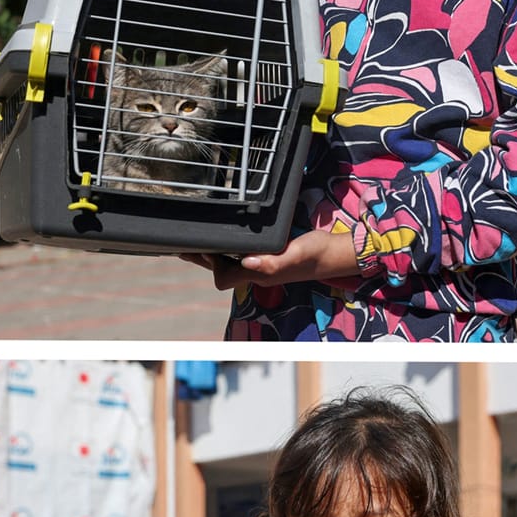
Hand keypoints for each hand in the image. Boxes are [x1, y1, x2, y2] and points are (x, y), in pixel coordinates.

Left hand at [208, 226, 363, 291]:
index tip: (202, 243)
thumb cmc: (317, 252)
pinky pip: (240, 255)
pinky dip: (227, 248)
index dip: (210, 263)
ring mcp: (262, 266)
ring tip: (193, 240)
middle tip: (180, 243)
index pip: (223, 278)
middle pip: (221, 271)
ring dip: (211, 253)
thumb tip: (247, 262)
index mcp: (260, 273)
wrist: (336, 253)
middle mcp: (257, 272)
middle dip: (201, 258)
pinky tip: (223, 239)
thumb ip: (273, 261)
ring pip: (228, 263)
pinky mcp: (268, 258)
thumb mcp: (297, 252)